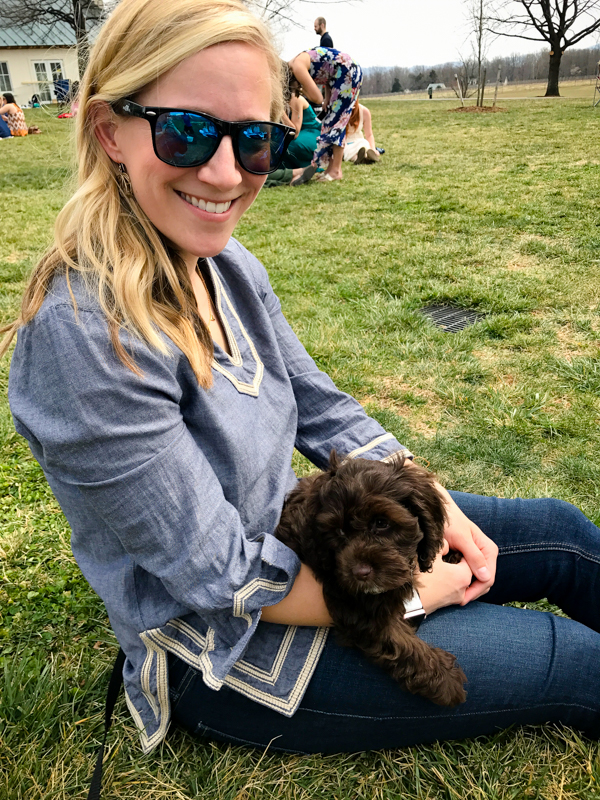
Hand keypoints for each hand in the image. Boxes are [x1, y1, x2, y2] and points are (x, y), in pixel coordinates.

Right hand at [416, 541, 472, 614]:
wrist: (409, 602)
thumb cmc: (422, 577)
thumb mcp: (431, 555)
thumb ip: (442, 545)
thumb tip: (447, 545)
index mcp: (463, 576)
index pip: (469, 560)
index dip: (459, 550)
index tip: (451, 546)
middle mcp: (463, 589)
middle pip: (464, 571)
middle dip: (456, 562)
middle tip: (444, 556)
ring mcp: (454, 599)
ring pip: (457, 581)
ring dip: (450, 573)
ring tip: (438, 567)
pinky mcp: (445, 605)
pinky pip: (450, 589)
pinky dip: (446, 582)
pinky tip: (434, 578)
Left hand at [435, 481, 497, 603]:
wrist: (439, 509)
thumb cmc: (449, 520)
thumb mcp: (460, 538)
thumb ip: (473, 556)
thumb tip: (485, 577)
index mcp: (488, 549)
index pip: (488, 578)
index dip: (476, 591)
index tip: (461, 599)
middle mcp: (486, 554)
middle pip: (485, 581)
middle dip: (473, 592)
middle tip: (456, 600)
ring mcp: (477, 556)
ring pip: (478, 580)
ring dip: (468, 588)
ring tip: (454, 595)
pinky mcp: (468, 557)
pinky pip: (470, 574)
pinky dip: (464, 581)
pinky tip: (453, 585)